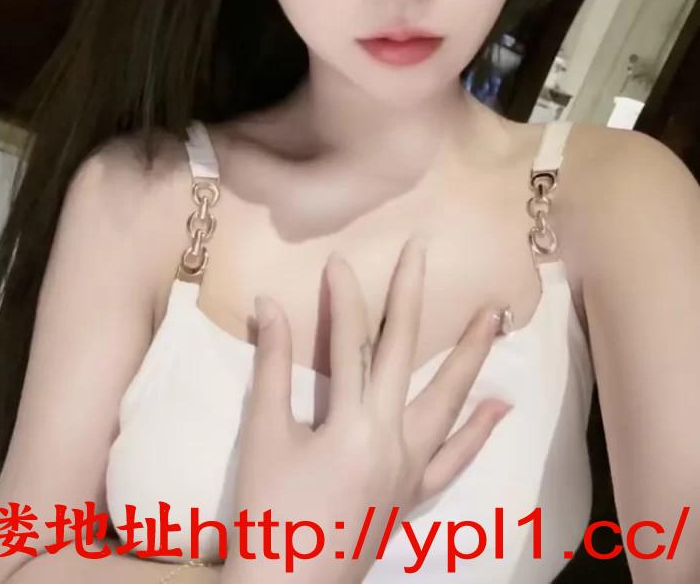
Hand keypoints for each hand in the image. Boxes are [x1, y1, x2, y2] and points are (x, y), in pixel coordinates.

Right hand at [220, 239, 511, 583]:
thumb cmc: (269, 512)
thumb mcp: (264, 436)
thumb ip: (271, 368)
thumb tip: (269, 306)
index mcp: (351, 423)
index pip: (350, 342)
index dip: (344, 297)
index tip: (340, 260)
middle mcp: (391, 438)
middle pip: (406, 353)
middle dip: (411, 297)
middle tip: (422, 251)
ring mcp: (410, 467)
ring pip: (448, 401)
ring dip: (471, 354)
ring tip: (495, 317)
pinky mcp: (414, 494)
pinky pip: (455, 459)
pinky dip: (478, 431)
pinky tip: (501, 406)